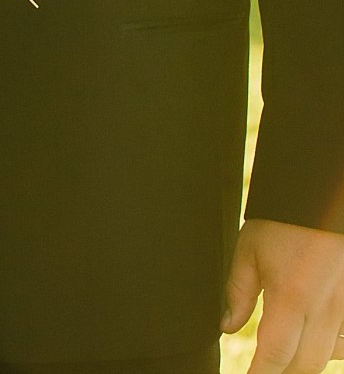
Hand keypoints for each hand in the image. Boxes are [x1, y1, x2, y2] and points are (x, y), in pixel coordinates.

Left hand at [224, 218, 343, 372]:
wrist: (320, 201)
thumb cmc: (282, 224)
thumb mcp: (248, 252)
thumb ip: (238, 293)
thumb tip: (228, 326)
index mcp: (291, 298)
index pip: (276, 354)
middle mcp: (323, 310)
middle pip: (305, 364)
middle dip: (281, 373)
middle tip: (260, 370)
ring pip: (328, 357)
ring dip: (304, 364)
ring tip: (282, 359)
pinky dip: (331, 349)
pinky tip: (311, 342)